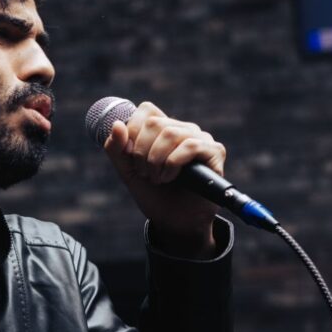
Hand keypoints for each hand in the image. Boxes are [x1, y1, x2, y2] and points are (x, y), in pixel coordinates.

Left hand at [103, 102, 226, 258]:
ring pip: (170, 133)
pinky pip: (190, 146)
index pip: (146, 110)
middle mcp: (182, 129)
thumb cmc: (152, 193)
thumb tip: (117, 124)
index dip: (133, 130)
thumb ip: (117, 148)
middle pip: (154, 123)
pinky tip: (170, 177)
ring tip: (157, 178)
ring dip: (156, 160)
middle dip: (141, 152)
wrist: (173, 220)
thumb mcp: (127, 170)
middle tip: (145, 174)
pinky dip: (172, 163)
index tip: (130, 156)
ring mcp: (200, 138)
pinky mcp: (215, 152)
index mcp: (162, 128)